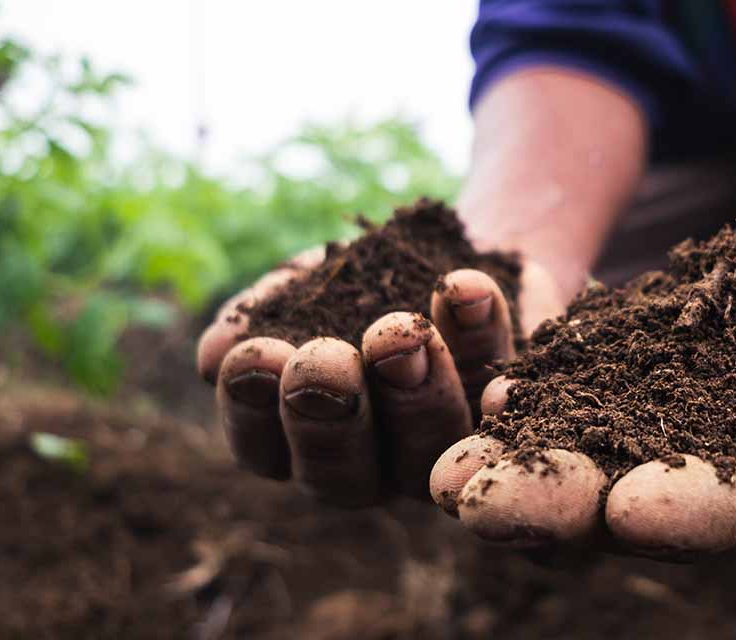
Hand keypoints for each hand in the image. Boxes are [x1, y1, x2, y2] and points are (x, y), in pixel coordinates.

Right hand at [195, 249, 565, 506]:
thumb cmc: (367, 282)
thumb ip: (268, 312)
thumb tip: (215, 355)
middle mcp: (377, 467)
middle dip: (330, 415)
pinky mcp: (521, 422)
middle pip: (345, 475)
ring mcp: (451, 454)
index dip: (253, 410)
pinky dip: (489, 342)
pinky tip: (469, 291)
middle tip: (323, 358)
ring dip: (414, 389)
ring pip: (429, 447)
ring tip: (399, 329)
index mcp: (305, 442)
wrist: (465, 260)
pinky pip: (509, 400)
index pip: (266, 448)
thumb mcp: (310, 281)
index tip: (255, 353)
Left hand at [429, 223, 735, 552]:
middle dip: (569, 506)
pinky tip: (472, 401)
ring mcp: (689, 434)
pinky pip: (586, 396)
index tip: (632, 509)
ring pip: (598, 460)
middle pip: (651, 503)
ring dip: (521, 467)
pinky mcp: (649, 383)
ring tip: (445, 472)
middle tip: (484, 507)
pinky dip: (532, 402)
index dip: (700, 512)